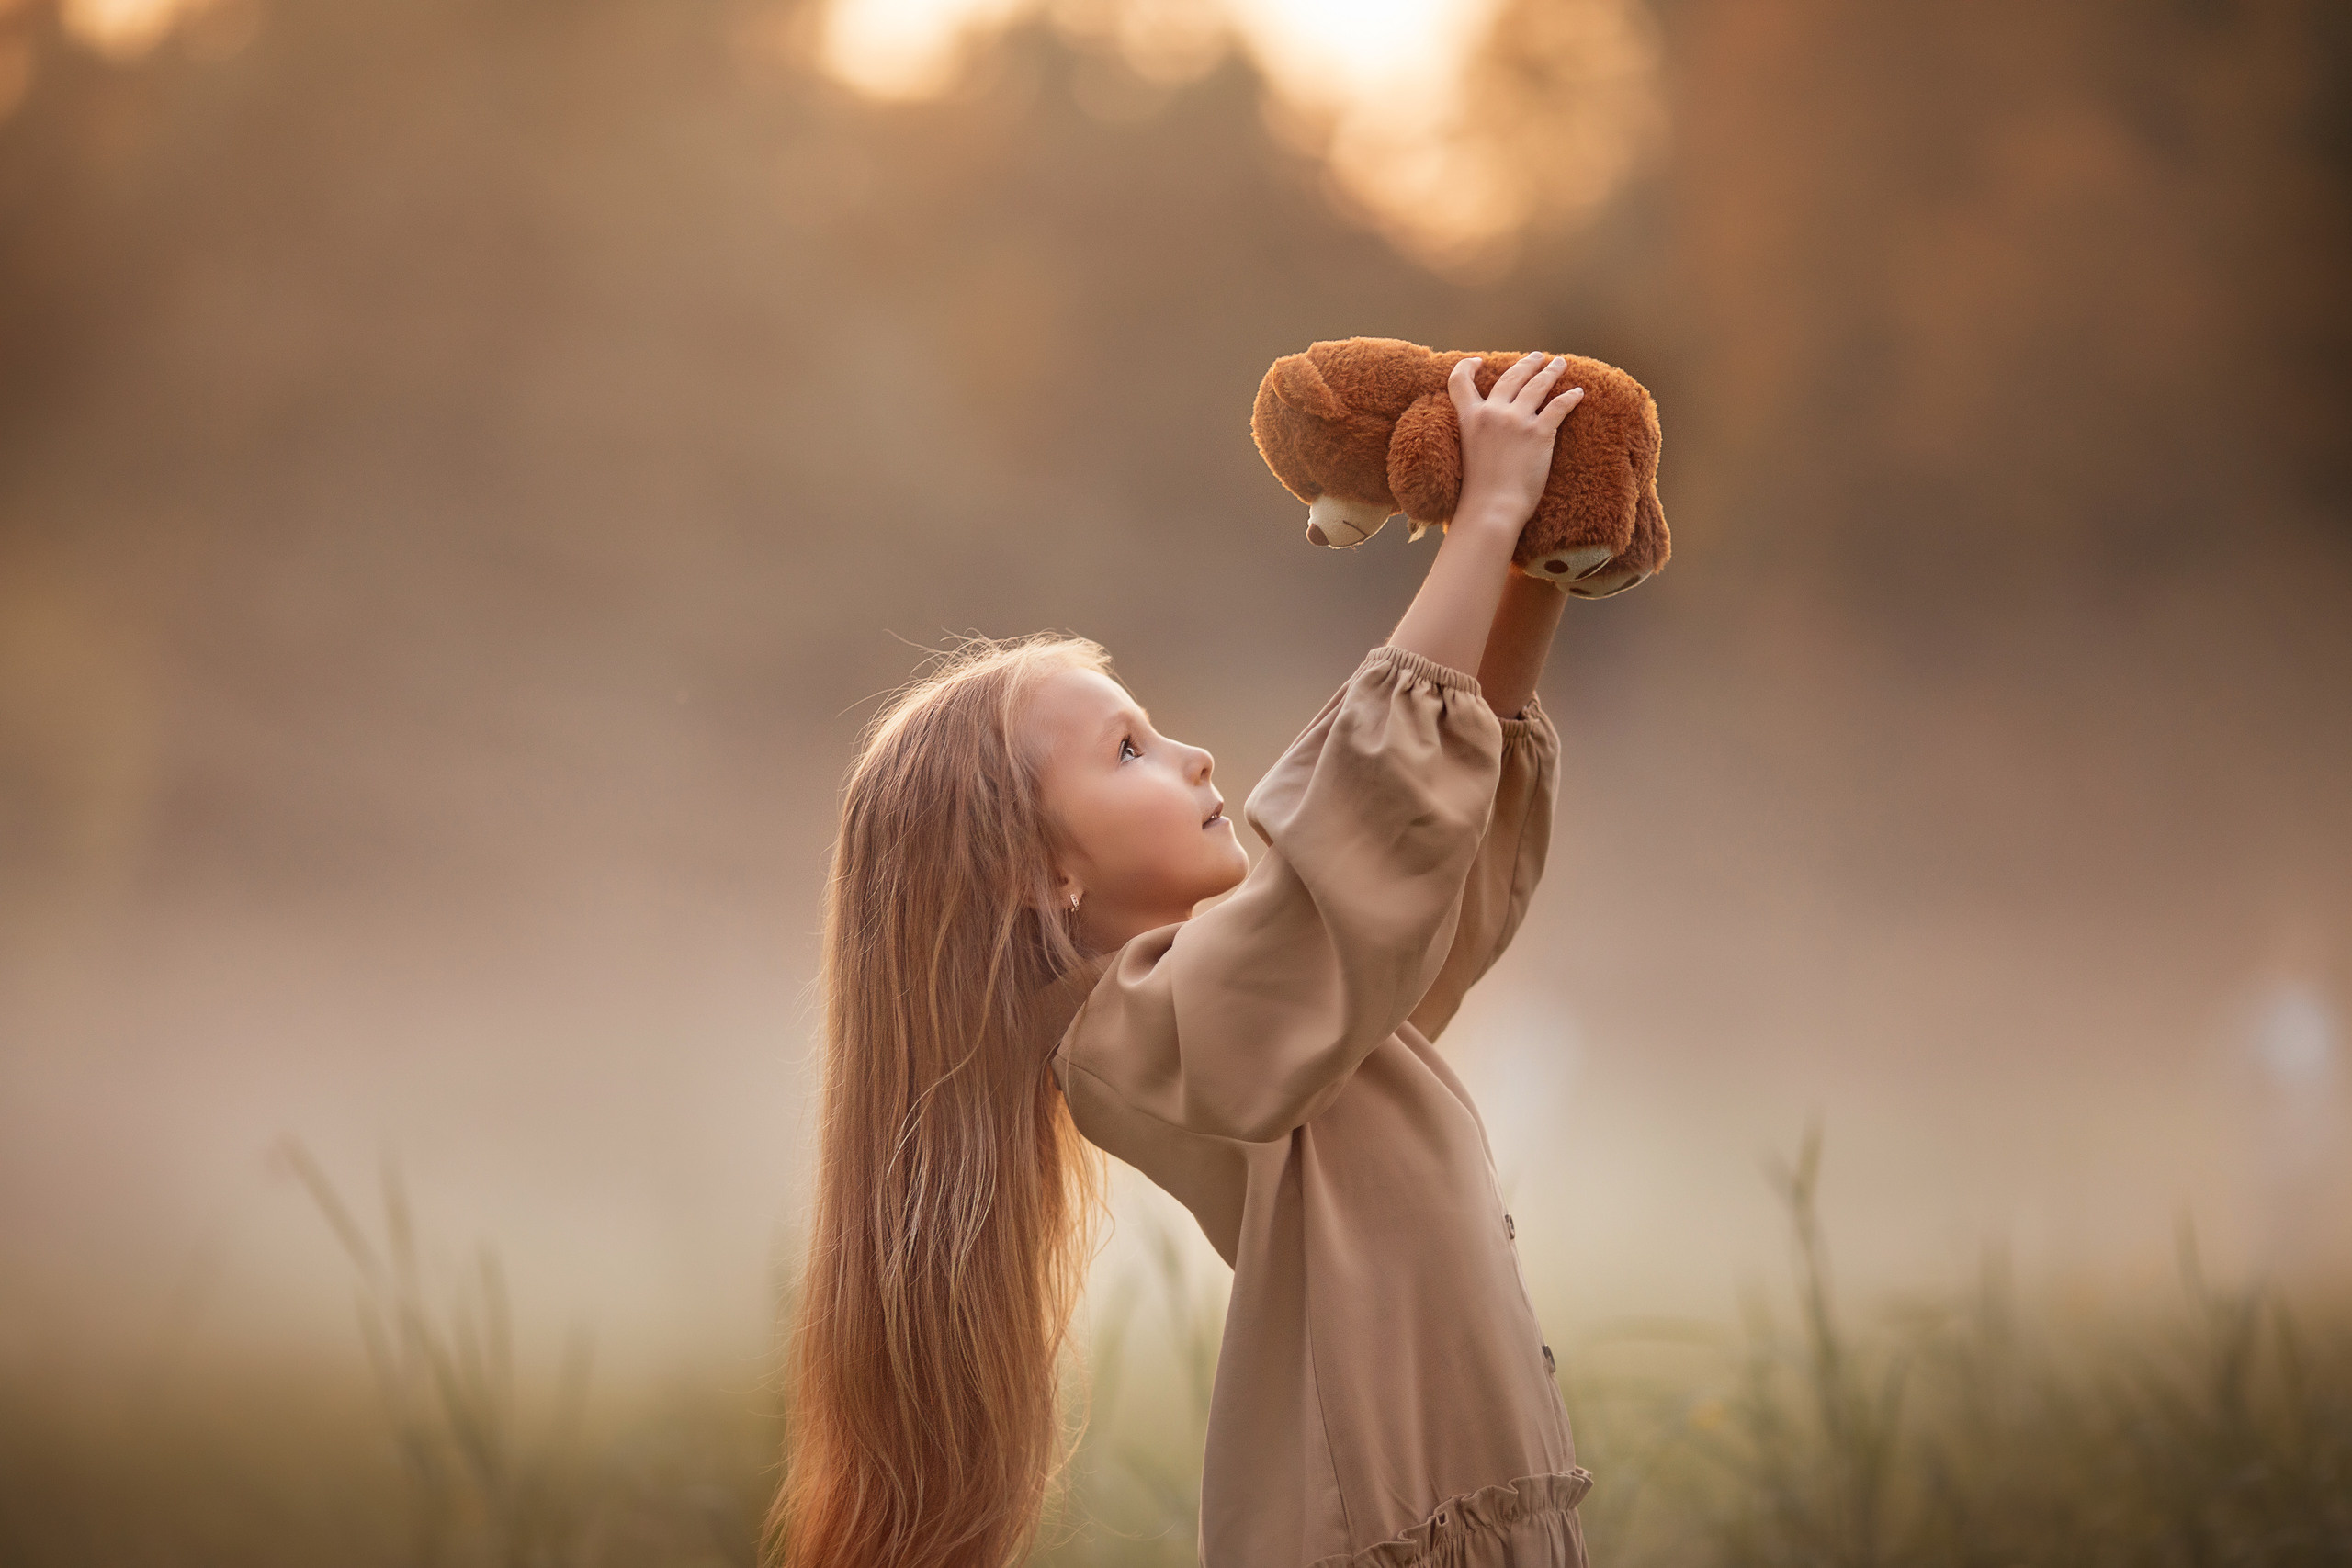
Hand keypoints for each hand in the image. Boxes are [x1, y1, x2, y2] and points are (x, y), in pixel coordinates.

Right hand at [1448, 352, 1582, 533]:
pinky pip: (1559, 406)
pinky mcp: (1540, 432)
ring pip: (1537, 385)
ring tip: (1559, 364)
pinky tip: (1578, 393)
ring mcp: (1517, 421)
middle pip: (1510, 377)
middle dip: (1526, 364)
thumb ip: (1476, 434)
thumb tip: (1487, 434)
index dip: (1466, 367)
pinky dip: (1570, 397)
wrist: (1493, 507)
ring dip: (1550, 372)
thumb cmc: (1478, 492)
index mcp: (1470, 418)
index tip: (1478, 361)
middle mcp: (1492, 413)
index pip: (1460, 382)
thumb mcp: (1467, 454)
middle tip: (1537, 358)